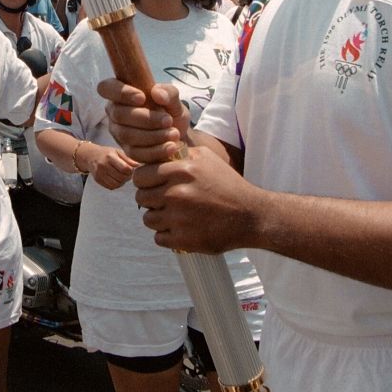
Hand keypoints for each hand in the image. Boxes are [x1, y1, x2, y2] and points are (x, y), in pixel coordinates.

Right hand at [80, 142, 138, 189]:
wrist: (91, 156)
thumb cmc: (107, 153)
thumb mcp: (118, 152)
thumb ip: (128, 159)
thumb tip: (140, 166)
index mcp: (110, 157)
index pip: (125, 168)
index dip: (131, 170)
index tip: (132, 168)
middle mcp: (103, 166)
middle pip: (121, 177)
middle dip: (128, 177)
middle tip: (128, 173)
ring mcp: (99, 174)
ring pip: (117, 184)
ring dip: (123, 182)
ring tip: (123, 176)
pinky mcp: (98, 180)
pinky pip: (111, 187)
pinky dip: (116, 185)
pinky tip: (117, 179)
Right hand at [97, 78, 188, 164]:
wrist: (178, 134)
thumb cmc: (170, 111)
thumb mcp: (174, 99)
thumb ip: (169, 93)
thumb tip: (157, 94)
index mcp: (121, 93)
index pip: (106, 88)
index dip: (121, 92)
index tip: (142, 97)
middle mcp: (115, 113)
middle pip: (119, 114)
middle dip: (145, 118)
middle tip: (168, 120)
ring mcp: (119, 133)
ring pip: (126, 135)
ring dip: (153, 135)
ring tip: (174, 133)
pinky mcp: (128, 151)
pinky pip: (136, 153)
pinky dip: (155, 150)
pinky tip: (170, 147)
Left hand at [133, 146, 259, 251]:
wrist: (250, 216)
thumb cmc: (228, 185)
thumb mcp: (207, 158)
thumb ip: (180, 153)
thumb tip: (159, 150)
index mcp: (181, 171)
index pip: (140, 176)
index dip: (145, 180)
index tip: (153, 184)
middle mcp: (176, 194)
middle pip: (141, 198)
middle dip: (150, 199)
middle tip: (165, 201)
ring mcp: (178, 219)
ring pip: (148, 219)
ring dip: (158, 218)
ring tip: (175, 215)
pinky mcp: (183, 240)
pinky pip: (158, 238)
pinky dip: (167, 235)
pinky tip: (181, 228)